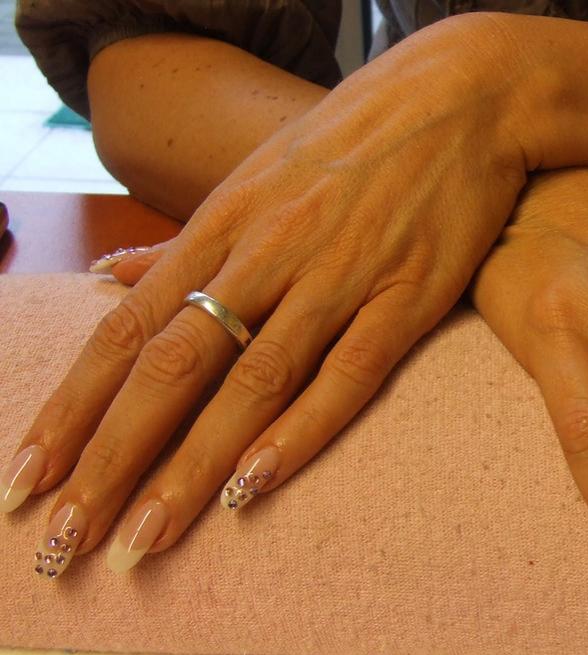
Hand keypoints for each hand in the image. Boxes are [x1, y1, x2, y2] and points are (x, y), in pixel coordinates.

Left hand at [3, 14, 536, 575]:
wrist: (461, 97)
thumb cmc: (353, 141)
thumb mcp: (255, 176)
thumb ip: (184, 241)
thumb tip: (109, 277)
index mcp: (222, 225)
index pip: (126, 333)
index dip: (72, 411)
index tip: (27, 480)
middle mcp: (266, 253)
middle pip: (171, 369)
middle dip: (109, 460)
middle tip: (62, 540)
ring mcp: (337, 276)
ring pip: (248, 383)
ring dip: (188, 467)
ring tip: (141, 541)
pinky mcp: (407, 296)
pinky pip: (346, 373)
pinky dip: (298, 432)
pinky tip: (252, 487)